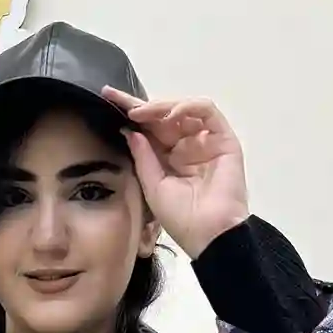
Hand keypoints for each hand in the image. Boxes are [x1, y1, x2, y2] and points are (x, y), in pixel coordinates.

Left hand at [101, 88, 250, 260]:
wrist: (209, 234)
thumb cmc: (182, 218)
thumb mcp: (153, 186)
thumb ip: (143, 157)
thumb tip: (130, 129)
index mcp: (169, 159)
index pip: (149, 130)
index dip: (131, 115)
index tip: (108, 100)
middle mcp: (186, 146)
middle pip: (163, 116)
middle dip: (140, 105)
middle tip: (116, 98)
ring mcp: (205, 141)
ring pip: (183, 110)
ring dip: (161, 106)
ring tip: (142, 112)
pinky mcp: (223, 138)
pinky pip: (207, 111)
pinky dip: (188, 107)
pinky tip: (171, 114)